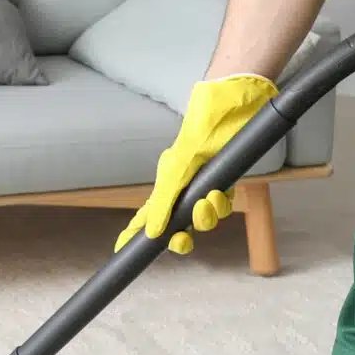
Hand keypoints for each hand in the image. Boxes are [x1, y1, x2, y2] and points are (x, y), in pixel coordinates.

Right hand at [114, 74, 276, 252]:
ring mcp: (204, 185)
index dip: (133, 232)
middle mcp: (183, 186)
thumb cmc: (202, 127)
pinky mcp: (225, 180)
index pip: (145, 213)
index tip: (120, 250)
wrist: (234, 104)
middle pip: (177, 225)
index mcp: (165, 181)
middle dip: (181, 236)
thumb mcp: (179, 165)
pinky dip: (222, 204)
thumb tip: (151, 232)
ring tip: (211, 199)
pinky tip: (222, 191)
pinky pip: (223, 206)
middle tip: (183, 238)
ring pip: (204, 218)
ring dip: (208, 216)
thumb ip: (165, 200)